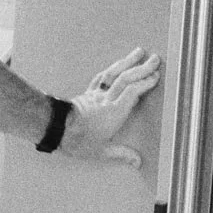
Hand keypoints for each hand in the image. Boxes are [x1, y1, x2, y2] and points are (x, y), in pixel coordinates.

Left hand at [58, 46, 161, 166]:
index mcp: (114, 113)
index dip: (145, 83)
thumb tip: (137, 161)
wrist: (56, 129)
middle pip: (126, 79)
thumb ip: (121, 154)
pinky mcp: (87, 93)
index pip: (132, 92)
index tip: (156, 76)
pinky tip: (116, 64)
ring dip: (127, 61)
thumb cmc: (78, 141)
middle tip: (155, 59)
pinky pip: (100, 77)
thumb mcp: (101, 152)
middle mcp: (106, 100)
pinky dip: (110, 69)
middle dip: (142, 68)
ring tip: (139, 51)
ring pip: (114, 73)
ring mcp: (96, 94)